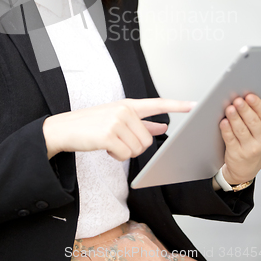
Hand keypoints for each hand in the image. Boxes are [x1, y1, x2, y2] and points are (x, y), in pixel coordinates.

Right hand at [42, 98, 193, 160]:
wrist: (65, 128)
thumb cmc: (92, 124)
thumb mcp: (117, 118)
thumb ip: (142, 122)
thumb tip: (162, 126)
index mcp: (128, 104)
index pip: (157, 103)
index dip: (177, 105)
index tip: (195, 105)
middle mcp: (124, 110)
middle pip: (148, 138)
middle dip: (135, 146)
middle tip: (118, 141)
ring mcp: (117, 121)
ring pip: (139, 148)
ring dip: (125, 152)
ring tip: (110, 142)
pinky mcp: (109, 134)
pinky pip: (125, 154)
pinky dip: (116, 156)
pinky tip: (105, 147)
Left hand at [219, 93, 260, 184]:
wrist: (246, 168)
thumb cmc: (253, 144)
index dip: (257, 104)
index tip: (249, 96)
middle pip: (253, 121)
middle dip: (244, 109)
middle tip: (237, 100)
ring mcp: (250, 148)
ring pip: (241, 130)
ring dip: (235, 118)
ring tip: (229, 109)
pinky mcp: (237, 153)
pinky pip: (231, 139)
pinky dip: (226, 130)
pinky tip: (223, 123)